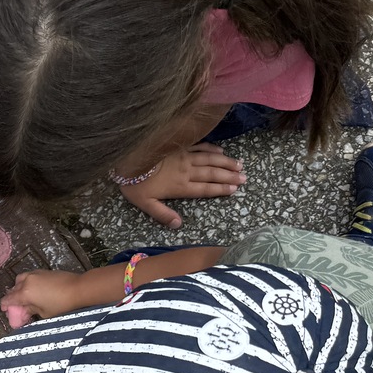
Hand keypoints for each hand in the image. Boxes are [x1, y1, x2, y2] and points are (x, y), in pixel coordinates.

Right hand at [0, 269, 80, 328]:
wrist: (77, 288)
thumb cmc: (61, 304)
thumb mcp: (44, 313)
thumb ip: (31, 310)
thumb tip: (24, 311)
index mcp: (25, 293)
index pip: (9, 299)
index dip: (5, 305)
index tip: (5, 310)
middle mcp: (27, 281)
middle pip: (13, 289)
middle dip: (11, 297)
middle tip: (14, 306)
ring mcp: (34, 274)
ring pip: (20, 280)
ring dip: (18, 287)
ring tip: (23, 295)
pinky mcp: (42, 271)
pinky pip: (29, 276)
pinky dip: (26, 282)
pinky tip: (33, 289)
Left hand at [118, 143, 244, 228]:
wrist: (127, 157)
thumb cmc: (134, 183)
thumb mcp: (145, 203)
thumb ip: (162, 214)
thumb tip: (178, 225)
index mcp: (180, 186)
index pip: (205, 189)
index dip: (220, 189)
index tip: (235, 190)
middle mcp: (186, 171)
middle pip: (212, 174)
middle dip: (229, 176)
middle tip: (245, 178)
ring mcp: (183, 157)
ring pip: (209, 159)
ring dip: (225, 162)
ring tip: (240, 165)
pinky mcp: (178, 147)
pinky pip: (199, 147)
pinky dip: (211, 148)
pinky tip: (221, 150)